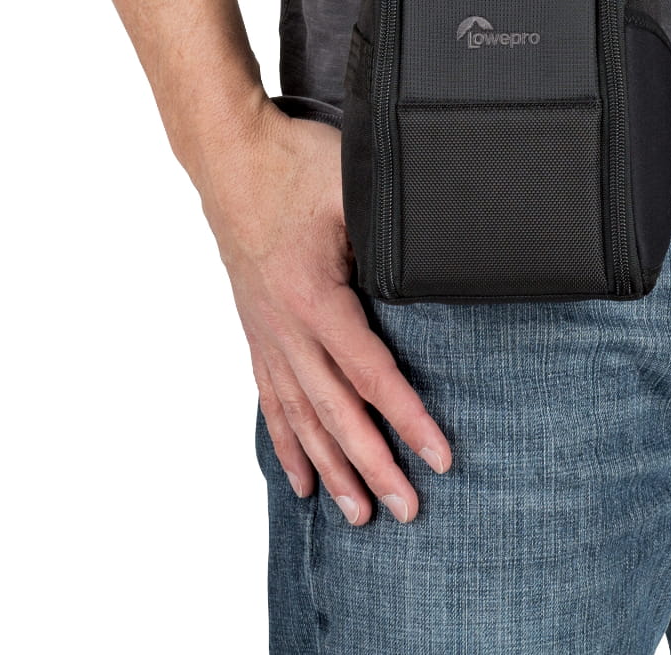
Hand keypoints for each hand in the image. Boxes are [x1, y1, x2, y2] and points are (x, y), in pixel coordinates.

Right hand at [199, 98, 451, 522]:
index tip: (440, 456)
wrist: (228, 154)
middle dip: (374, 465)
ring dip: (332, 469)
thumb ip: (393, 221)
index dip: (407, 418)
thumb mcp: (353, 182)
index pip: (369, 373)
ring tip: (359, 517)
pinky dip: (287, 445)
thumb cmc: (294, 161)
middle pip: (335, 412)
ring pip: (301, 417)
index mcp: (315, 295)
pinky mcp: (255, 329)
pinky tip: (303, 482)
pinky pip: (271, 399)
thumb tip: (441, 246)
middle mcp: (286, 326)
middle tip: (407, 511)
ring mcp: (266, 332)